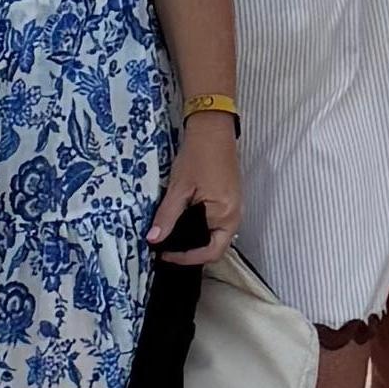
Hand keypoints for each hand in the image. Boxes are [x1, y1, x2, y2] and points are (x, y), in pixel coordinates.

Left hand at [156, 113, 241, 251]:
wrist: (212, 129)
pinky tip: (182, 223)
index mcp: (226, 216)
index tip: (163, 254)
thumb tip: (153, 240)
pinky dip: (199, 227)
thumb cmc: (198, 156)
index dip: (186, 258)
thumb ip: (167, 216)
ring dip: (194, 239)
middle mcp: (234, 216)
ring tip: (170, 237)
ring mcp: (233, 208)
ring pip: (214, 235)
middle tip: (165, 249)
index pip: (209, 252)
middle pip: (213, 247)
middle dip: (190, 251)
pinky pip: (215, 223)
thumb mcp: (179, 187)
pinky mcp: (228, 200)